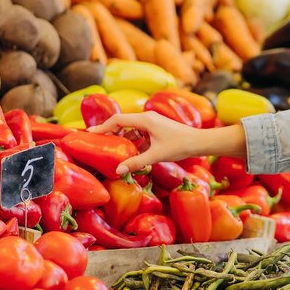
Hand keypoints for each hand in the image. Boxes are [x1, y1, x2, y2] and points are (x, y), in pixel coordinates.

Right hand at [88, 112, 202, 173]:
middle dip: (111, 132)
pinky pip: (141, 133)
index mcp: (145, 120)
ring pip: (132, 128)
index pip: (118, 119)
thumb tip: (118, 171)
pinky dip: (134, 140)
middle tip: (98, 142)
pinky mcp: (158, 129)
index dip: (103, 126)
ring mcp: (154, 123)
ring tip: (112, 148)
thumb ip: (136, 162)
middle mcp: (148, 118)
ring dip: (123, 137)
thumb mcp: (155, 155)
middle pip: (123, 122)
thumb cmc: (179, 146)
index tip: (91, 134)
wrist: (199, 142)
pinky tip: (131, 152)